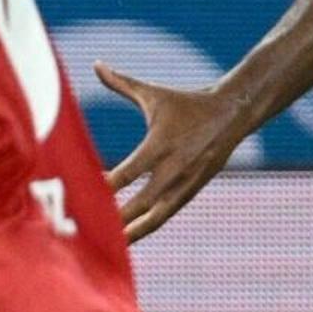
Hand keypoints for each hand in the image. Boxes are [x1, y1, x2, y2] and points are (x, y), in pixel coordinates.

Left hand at [97, 62, 249, 240]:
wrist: (233, 113)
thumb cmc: (186, 102)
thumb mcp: (154, 93)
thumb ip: (121, 83)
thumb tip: (96, 64)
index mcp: (160, 145)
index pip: (127, 174)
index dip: (103, 188)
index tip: (79, 197)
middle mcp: (173, 169)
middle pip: (139, 203)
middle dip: (114, 219)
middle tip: (86, 232)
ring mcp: (184, 184)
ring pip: (155, 218)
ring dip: (132, 233)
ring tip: (108, 248)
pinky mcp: (192, 191)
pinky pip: (166, 215)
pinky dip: (147, 227)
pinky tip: (129, 237)